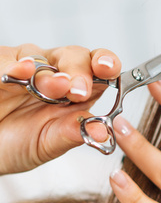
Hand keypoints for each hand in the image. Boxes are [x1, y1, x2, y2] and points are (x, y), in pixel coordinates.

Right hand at [0, 44, 120, 174]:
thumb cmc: (18, 145)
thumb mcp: (48, 144)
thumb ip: (72, 134)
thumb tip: (102, 132)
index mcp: (76, 92)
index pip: (99, 69)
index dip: (107, 64)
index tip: (109, 69)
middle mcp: (54, 74)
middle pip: (74, 57)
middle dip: (79, 71)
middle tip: (78, 90)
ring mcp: (26, 67)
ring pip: (41, 58)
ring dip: (49, 74)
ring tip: (55, 87)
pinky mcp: (1, 65)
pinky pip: (7, 60)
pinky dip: (15, 65)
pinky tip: (22, 70)